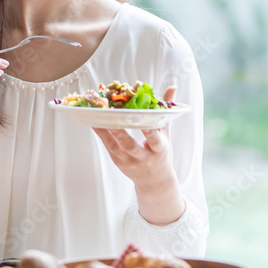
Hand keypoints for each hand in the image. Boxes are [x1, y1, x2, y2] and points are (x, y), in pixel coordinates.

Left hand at [93, 86, 183, 223]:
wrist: (155, 181)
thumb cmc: (161, 153)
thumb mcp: (167, 134)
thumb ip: (166, 111)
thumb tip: (172, 86)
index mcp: (159, 149)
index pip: (154, 139)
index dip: (150, 130)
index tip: (144, 119)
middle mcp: (144, 157)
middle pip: (131, 145)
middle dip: (121, 132)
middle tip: (112, 118)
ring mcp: (130, 161)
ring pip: (116, 147)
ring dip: (106, 133)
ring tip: (97, 119)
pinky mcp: (119, 163)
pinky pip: (109, 148)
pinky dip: (102, 136)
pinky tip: (95, 125)